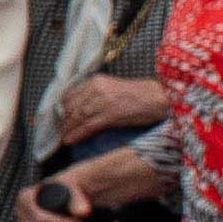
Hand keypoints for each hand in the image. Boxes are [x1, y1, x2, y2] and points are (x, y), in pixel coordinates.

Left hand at [48, 71, 171, 140]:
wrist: (161, 98)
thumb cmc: (139, 95)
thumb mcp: (112, 89)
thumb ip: (95, 95)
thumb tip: (79, 110)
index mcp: (96, 81)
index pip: (70, 95)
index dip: (63, 109)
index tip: (62, 118)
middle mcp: (97, 88)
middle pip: (71, 107)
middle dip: (65, 121)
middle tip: (62, 131)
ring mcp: (104, 101)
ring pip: (78, 117)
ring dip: (68, 129)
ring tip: (64, 138)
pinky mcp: (112, 114)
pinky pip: (88, 126)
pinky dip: (77, 134)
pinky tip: (70, 140)